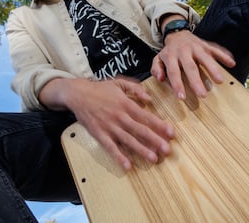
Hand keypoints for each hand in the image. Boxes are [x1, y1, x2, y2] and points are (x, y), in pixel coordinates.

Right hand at [40, 77, 174, 169]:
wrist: (77, 94)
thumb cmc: (99, 89)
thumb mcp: (119, 83)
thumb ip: (135, 88)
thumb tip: (149, 98)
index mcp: (125, 104)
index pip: (146, 116)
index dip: (159, 125)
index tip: (171, 132)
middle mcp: (119, 116)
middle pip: (140, 130)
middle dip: (155, 140)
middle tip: (167, 150)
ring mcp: (109, 126)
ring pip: (128, 140)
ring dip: (141, 150)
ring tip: (153, 158)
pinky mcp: (99, 134)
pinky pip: (110, 147)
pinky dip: (119, 156)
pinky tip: (128, 166)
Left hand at [151, 30, 235, 98]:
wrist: (177, 33)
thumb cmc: (169, 51)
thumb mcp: (158, 59)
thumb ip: (156, 69)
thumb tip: (160, 79)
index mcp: (171, 56)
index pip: (173, 72)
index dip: (177, 85)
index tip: (182, 97)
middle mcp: (184, 51)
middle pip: (190, 67)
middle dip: (196, 81)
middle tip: (202, 95)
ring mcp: (196, 47)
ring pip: (205, 58)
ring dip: (213, 69)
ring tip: (219, 81)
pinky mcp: (206, 45)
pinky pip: (216, 49)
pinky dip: (224, 55)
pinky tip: (231, 63)